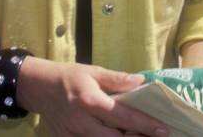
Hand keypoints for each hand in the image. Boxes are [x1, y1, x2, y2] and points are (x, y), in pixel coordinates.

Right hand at [18, 57, 168, 136]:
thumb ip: (117, 79)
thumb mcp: (93, 71)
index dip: (145, 124)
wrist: (39, 87)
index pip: (123, 116)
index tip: (163, 129)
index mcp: (90, 101)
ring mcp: (74, 136)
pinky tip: (116, 136)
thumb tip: (141, 81)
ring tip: (137, 135)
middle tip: (155, 136)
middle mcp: (82, 122)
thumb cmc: (69, 76)